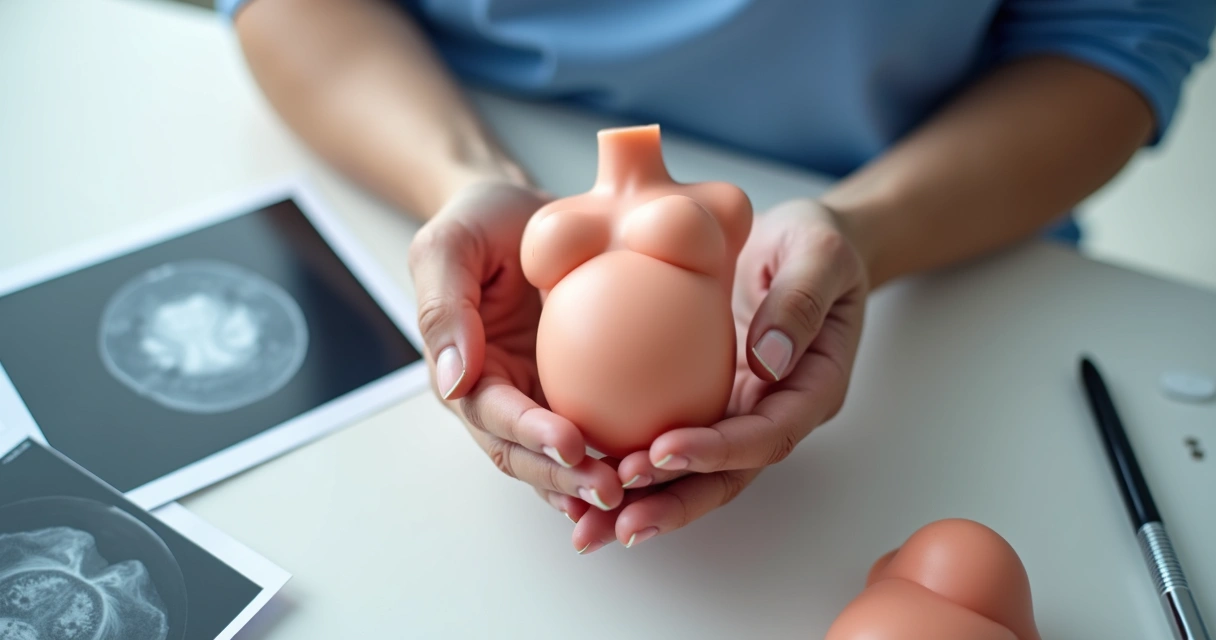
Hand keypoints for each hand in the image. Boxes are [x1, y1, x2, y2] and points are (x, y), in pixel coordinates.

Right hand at [408, 180, 625, 522]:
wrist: (524, 212)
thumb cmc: (481, 221)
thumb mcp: (448, 247)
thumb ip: (443, 309)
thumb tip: (452, 383)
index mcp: (465, 372)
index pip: (494, 416)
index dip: (530, 436)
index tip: (571, 443)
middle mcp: (502, 397)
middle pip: (527, 454)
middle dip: (565, 478)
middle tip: (613, 488)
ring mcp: (542, 398)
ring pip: (563, 457)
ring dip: (594, 481)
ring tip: (639, 492)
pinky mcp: (582, 390)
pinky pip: (602, 428)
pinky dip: (622, 452)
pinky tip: (659, 466)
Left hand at [570, 199, 869, 552]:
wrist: (799, 243)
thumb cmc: (816, 243)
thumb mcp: (820, 253)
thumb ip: (799, 301)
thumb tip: (767, 359)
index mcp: (810, 390)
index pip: (766, 436)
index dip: (718, 453)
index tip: (663, 451)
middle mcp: (770, 414)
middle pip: (725, 476)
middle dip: (673, 503)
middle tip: (619, 521)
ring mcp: (733, 411)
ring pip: (689, 471)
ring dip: (641, 502)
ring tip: (588, 527)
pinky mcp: (699, 398)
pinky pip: (660, 431)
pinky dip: (622, 457)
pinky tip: (574, 465)